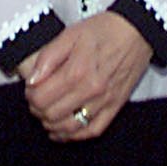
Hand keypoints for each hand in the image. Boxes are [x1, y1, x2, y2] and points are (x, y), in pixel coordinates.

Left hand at [18, 12, 152, 141]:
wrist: (137, 32)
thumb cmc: (103, 30)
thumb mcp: (70, 34)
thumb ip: (48, 57)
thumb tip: (32, 80)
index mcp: (76, 71)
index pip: (41, 98)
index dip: (30, 95)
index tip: (31, 88)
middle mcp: (90, 91)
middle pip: (52, 115)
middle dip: (38, 110)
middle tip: (37, 99)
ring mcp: (104, 102)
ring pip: (69, 128)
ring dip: (52, 125)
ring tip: (47, 114)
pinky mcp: (115, 107)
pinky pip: (92, 131)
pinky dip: (74, 135)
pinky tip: (64, 129)